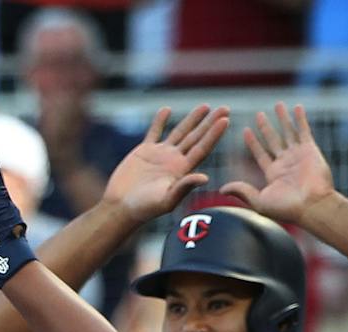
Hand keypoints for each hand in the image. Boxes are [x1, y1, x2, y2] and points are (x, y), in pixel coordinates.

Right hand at [103, 106, 230, 222]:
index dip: (214, 134)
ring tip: (205, 106)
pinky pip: (154, 132)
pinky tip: (166, 109)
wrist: (121, 206)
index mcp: (183, 171)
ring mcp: (160, 155)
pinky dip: (160, 121)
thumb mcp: (167, 200)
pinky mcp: (144, 152)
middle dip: (210, 123)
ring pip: (180, 132)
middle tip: (226, 108)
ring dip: (192, 119)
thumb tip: (205, 177)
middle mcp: (175, 161)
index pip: (202, 148)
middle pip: (196, 137)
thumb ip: (184, 187)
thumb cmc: (145, 208)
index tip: (225, 120)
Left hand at [220, 103, 335, 223]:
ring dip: (283, 119)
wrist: (312, 206)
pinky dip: (300, 119)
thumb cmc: (287, 208)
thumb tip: (221, 189)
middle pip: (273, 140)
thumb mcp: (259, 201)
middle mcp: (285, 163)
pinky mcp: (310, 150)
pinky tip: (296, 107)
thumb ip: (242, 191)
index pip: (260, 154)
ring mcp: (298, 155)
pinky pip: (304, 131)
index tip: (245, 130)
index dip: (253, 143)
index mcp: (273, 174)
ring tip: (278, 105)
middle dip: (266, 127)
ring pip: (288, 132)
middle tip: (259, 114)